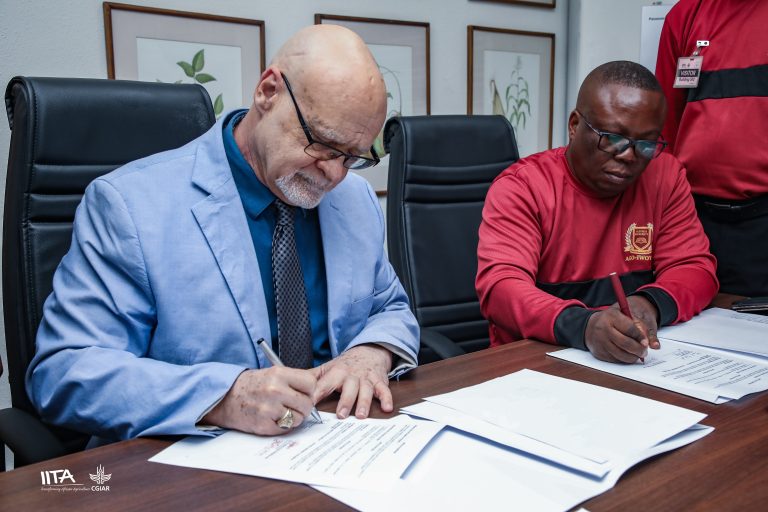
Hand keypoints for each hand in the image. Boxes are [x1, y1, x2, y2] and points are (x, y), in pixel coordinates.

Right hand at [202, 367, 316, 434]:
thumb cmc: (251, 385)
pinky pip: (285, 429)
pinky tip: (271, 418)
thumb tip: (318, 388)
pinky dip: (281, 426)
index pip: (310, 383)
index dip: (309, 390)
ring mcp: (268, 408)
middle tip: (291, 405)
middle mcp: (274, 390)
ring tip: (280, 412)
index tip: (302, 392)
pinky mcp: (263, 425)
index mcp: (278, 374)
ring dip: (293, 418)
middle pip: (307, 403)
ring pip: (298, 418)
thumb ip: (293, 380)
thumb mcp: (272, 373)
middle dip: (302, 406)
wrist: (223, 397)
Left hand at [311, 344, 392, 418]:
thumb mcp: (328, 368)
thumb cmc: (345, 365)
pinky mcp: (380, 381)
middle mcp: (352, 375)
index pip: (326, 383)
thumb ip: (312, 378)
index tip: (311, 403)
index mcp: (337, 372)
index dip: (318, 393)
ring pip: (366, 390)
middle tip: (341, 415)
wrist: (369, 350)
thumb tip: (293, 385)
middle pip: (349, 388)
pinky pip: (385, 390)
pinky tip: (387, 408)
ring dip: (364, 402)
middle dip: (345, 401)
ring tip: (361, 415)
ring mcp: (367, 378)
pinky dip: (387, 398)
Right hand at [585, 296, 659, 362]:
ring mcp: (600, 341)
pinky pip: (615, 359)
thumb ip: (641, 327)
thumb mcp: (625, 316)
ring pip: (620, 354)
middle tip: (644, 351)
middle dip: (638, 349)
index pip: (629, 328)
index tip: (646, 342)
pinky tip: (627, 354)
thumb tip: (653, 344)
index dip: (640, 337)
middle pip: (625, 343)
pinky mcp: (598, 352)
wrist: (591, 326)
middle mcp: (603, 328)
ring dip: (632, 357)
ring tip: (637, 354)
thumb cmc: (612, 320)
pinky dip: (623, 359)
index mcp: (611, 316)